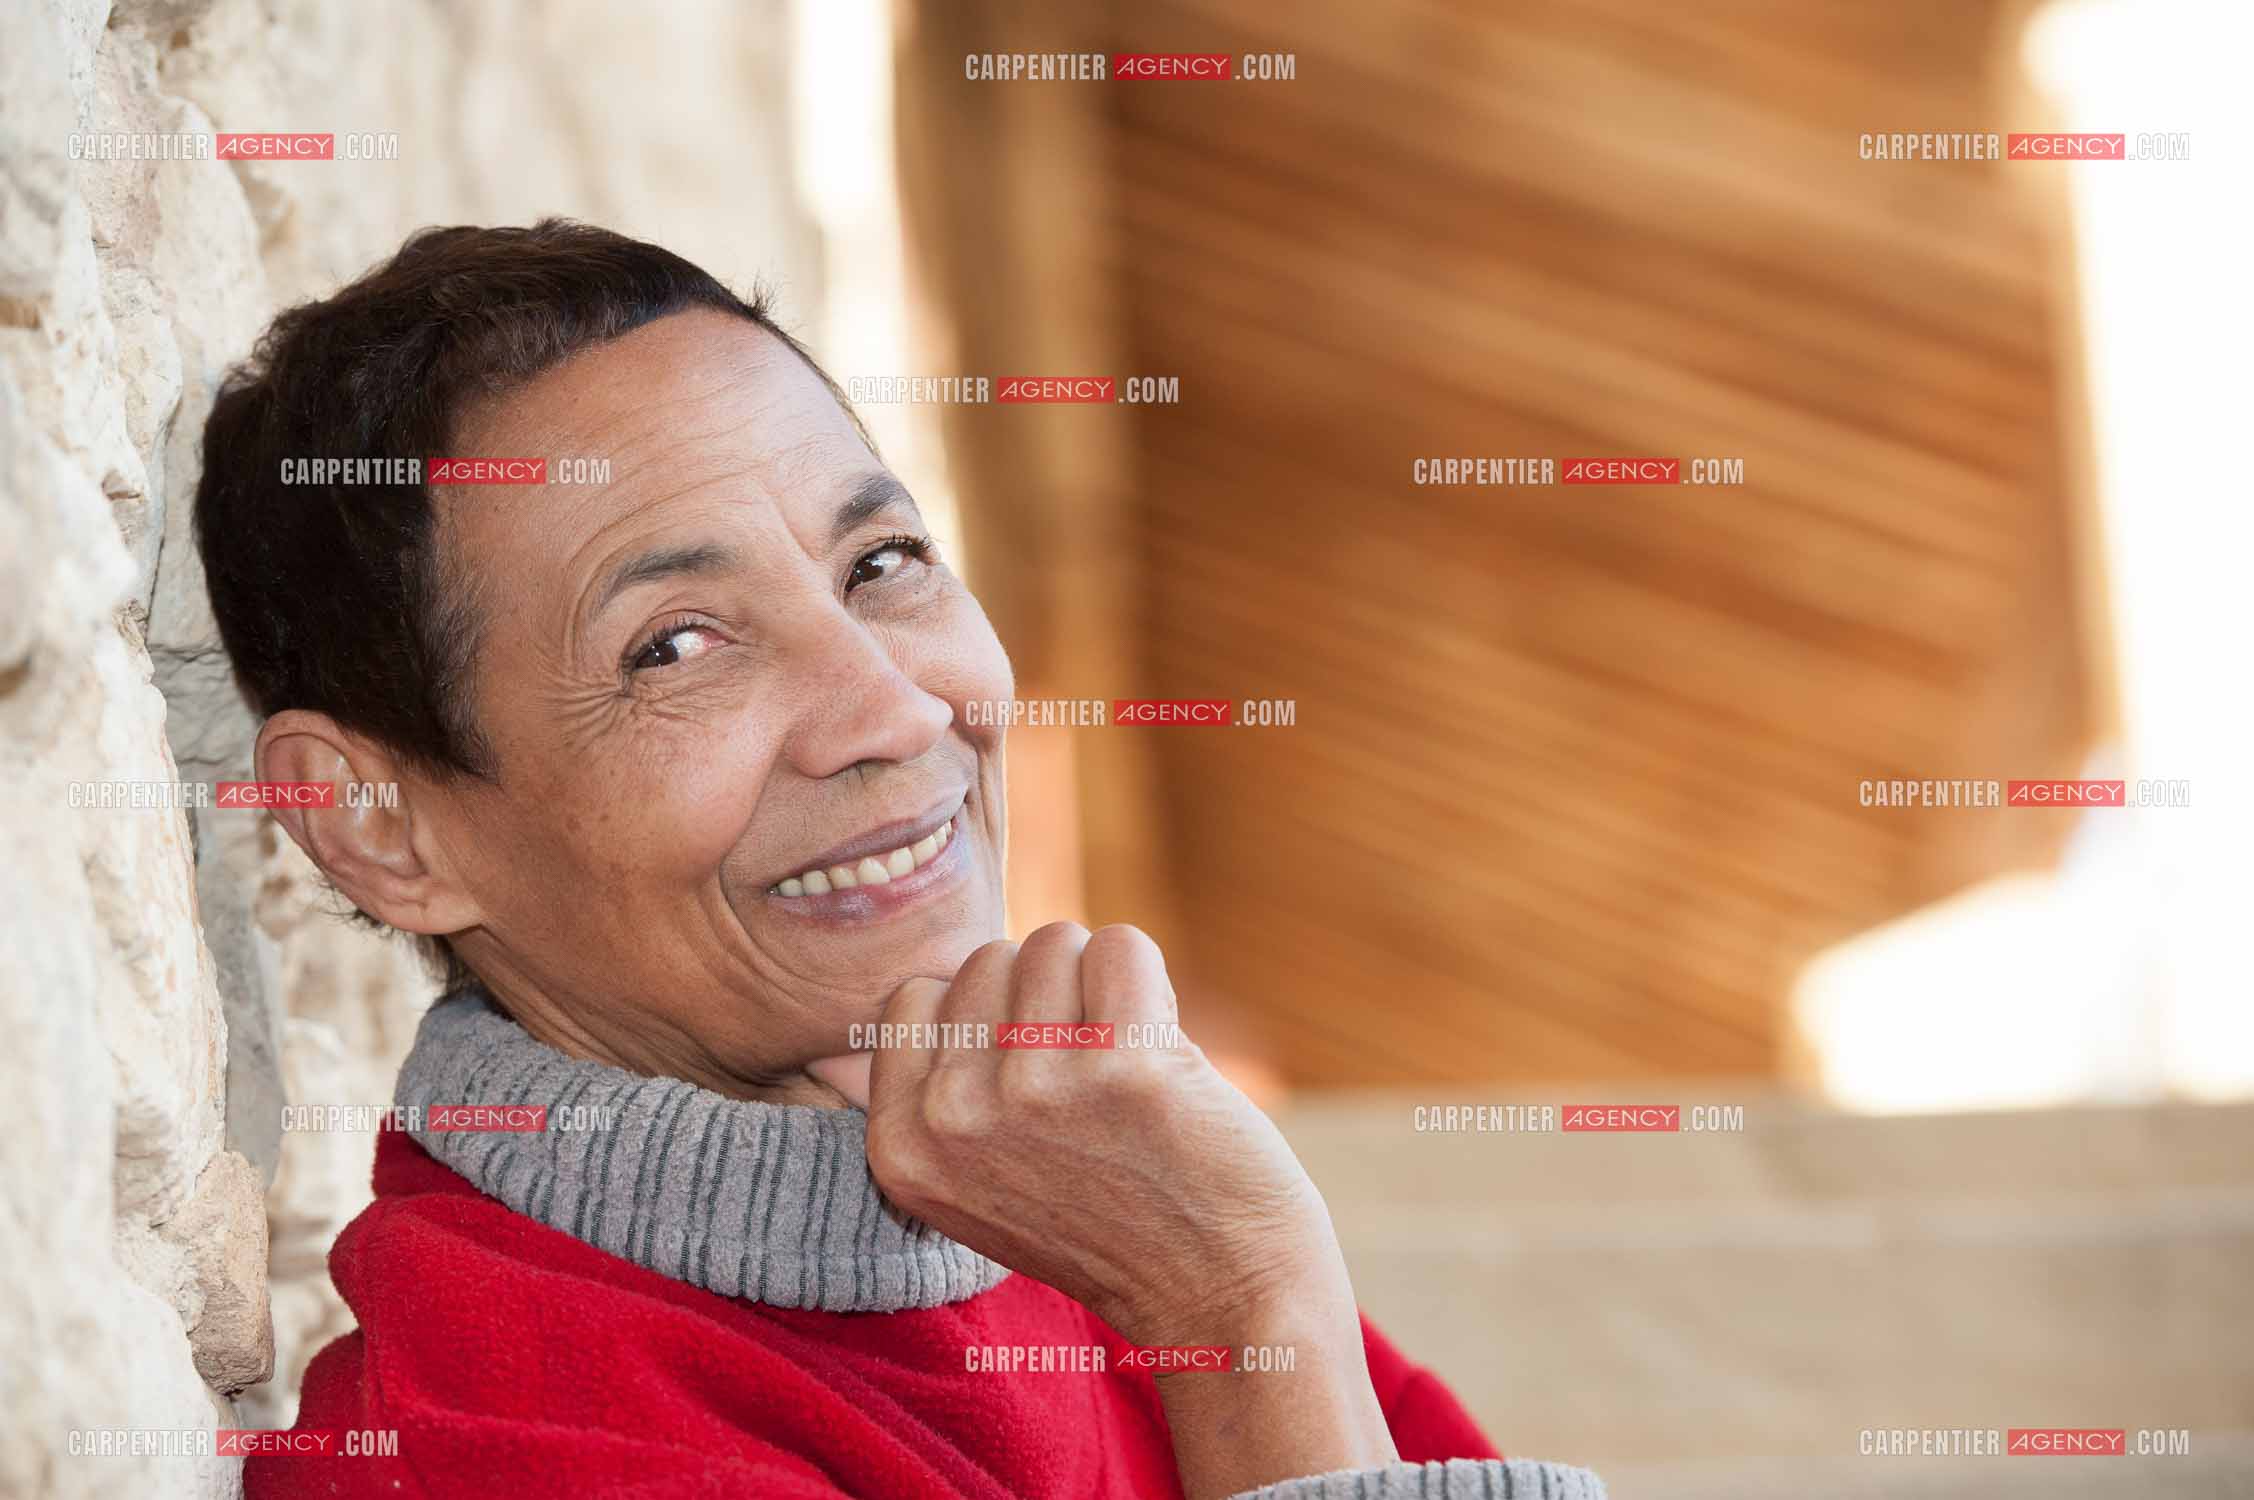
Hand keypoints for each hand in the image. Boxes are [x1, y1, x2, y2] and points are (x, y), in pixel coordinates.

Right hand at [850, 922, 1334, 1345]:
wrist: (1216, 1289)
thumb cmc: (1105, 1217)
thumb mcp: (976, 1179)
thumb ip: (944, 1086)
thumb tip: (956, 972)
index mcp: (901, 1145)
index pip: (916, 997)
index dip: (983, 1016)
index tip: (1028, 1072)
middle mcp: (954, 1117)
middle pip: (988, 959)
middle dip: (1045, 995)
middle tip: (1087, 1076)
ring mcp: (1034, 1088)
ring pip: (1055, 942)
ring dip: (1099, 985)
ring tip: (1123, 1065)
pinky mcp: (1123, 1064)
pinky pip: (1123, 945)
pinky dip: (1151, 980)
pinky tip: (1162, 1049)